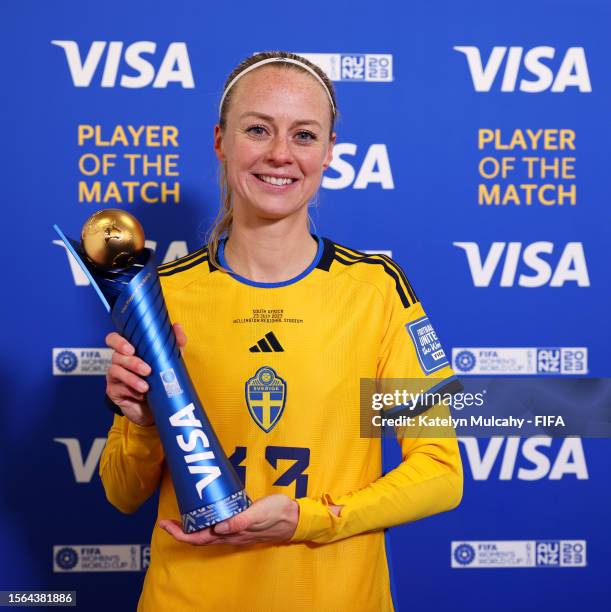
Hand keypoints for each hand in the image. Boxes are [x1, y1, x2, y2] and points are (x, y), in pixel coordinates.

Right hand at [105, 322, 186, 426]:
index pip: (114, 339)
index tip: (131, 349)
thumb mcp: (170, 360)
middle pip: (116, 355)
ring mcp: (115, 376)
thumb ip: (174, 343)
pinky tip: (141, 395)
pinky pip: (117, 388)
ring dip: (132, 378)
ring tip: (146, 387)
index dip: (118, 341)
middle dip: (132, 362)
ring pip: (116, 371)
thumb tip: (177, 326)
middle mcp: (119, 361)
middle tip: (147, 370)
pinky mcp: (113, 391)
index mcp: (129, 350)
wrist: (155, 405)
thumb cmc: (159, 378)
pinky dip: (130, 391)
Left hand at [158, 494, 298, 545]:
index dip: (180, 533)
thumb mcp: (259, 513)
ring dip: (192, 528)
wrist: (294, 518)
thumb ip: (240, 520)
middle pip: (199, 538)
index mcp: (231, 534)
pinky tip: (205, 512)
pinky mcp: (240, 525)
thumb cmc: (277, 513)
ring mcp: (235, 532)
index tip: (165, 524)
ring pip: (207, 535)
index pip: (199, 538)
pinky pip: (217, 528)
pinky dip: (206, 523)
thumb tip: (218, 528)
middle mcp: (230, 536)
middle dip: (181, 531)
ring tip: (181, 516)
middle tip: (166, 520)